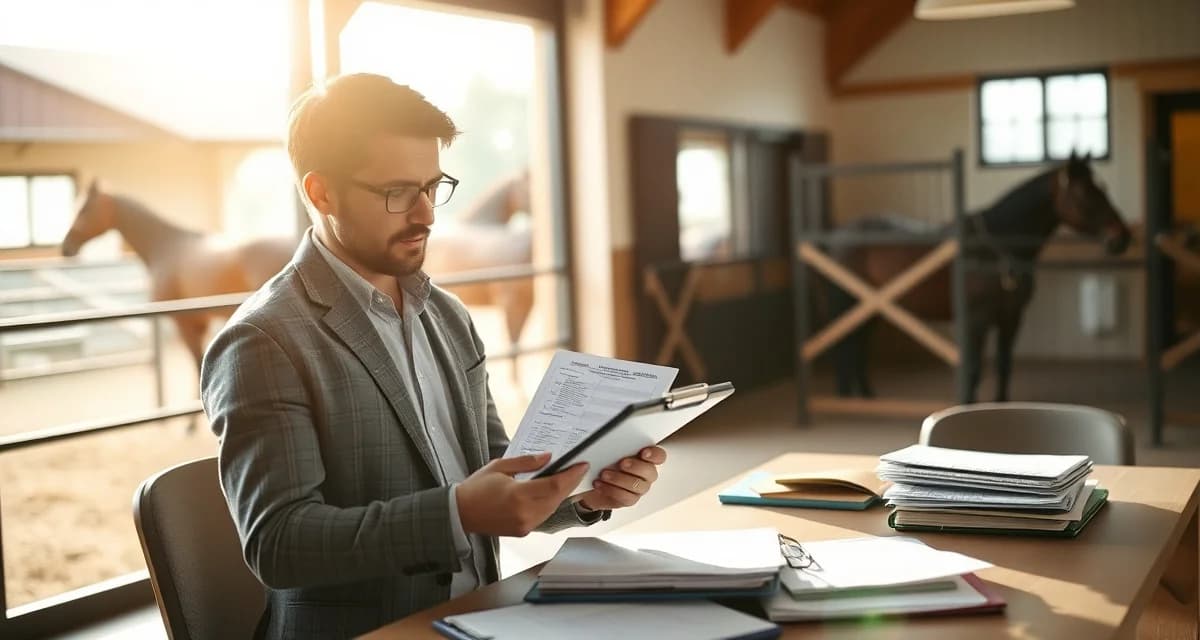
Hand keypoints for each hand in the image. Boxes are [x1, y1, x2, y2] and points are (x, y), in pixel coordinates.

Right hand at [456, 452, 588, 537]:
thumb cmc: (477, 487)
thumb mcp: (500, 467)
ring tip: (568, 479)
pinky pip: (544, 515)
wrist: (460, 513)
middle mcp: (525, 513)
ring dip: (562, 494)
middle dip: (570, 483)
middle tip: (578, 469)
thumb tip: (549, 457)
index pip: (554, 485)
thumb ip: (527, 462)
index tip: (582, 465)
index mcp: (518, 495)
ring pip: (553, 508)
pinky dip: (551, 503)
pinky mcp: (523, 531)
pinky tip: (553, 492)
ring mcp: (525, 525)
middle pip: (557, 497)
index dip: (571, 475)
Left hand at [577, 446, 666, 510]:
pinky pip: (626, 497)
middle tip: (622, 463)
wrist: (595, 481)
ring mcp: (639, 487)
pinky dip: (611, 490)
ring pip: (637, 485)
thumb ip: (614, 447)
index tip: (644, 452)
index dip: (654, 454)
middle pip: (650, 471)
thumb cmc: (605, 463)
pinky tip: (600, 484)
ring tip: (604, 474)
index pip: (659, 456)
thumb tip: (607, 444)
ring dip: (619, 479)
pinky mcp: (630, 499)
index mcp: (645, 458)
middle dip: (636, 467)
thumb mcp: (609, 450)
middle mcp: (645, 473)